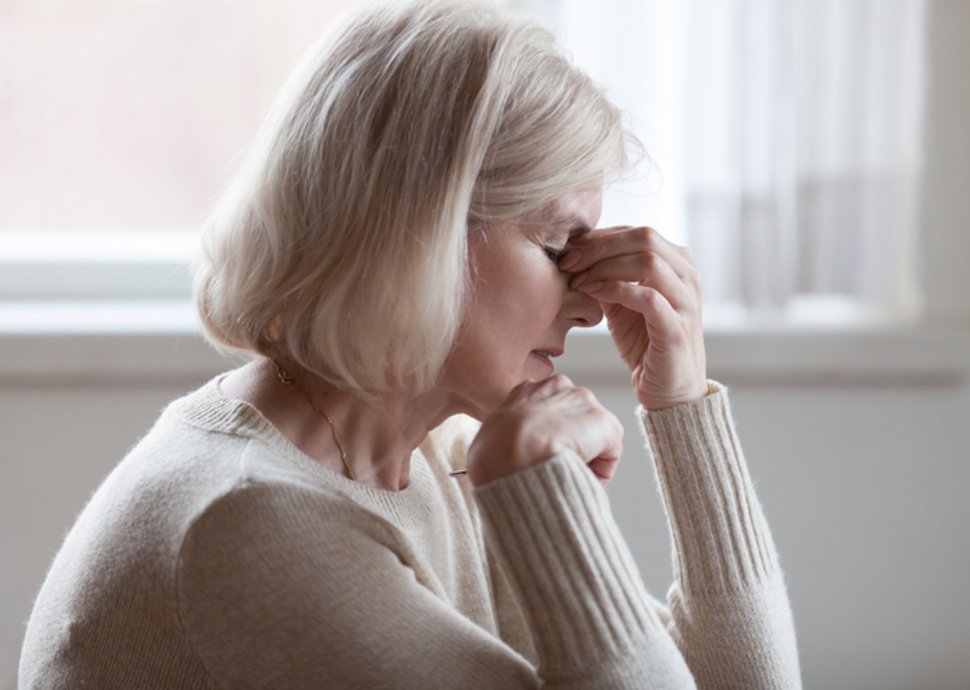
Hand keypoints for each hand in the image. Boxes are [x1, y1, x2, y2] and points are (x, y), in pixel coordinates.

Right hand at [467, 375, 623, 487]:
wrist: (511, 456)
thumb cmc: (493, 455)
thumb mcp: (489, 439)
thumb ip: (505, 439)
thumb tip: (506, 457)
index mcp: (526, 390)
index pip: (547, 411)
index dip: (548, 438)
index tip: (544, 457)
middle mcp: (558, 387)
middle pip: (574, 419)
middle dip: (571, 443)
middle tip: (559, 468)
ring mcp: (582, 402)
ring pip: (593, 434)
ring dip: (586, 455)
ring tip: (568, 474)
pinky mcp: (603, 422)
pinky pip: (610, 452)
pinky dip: (601, 469)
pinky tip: (583, 477)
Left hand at [558, 226, 707, 409]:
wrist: (668, 390)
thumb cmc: (645, 344)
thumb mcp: (621, 303)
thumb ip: (607, 277)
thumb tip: (576, 254)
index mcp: (678, 264)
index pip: (637, 233)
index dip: (600, 237)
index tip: (569, 251)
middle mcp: (688, 277)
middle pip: (645, 237)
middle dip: (600, 246)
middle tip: (569, 261)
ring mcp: (686, 301)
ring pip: (649, 261)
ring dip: (605, 266)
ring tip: (578, 279)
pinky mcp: (677, 329)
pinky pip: (648, 297)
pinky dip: (615, 290)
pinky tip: (592, 293)